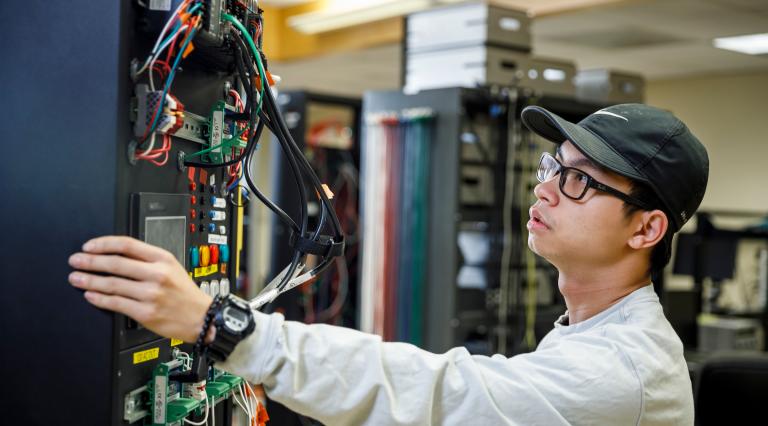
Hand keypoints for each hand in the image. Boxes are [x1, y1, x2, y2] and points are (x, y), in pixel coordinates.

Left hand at [68, 236, 212, 342]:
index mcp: (162, 259)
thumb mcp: (171, 267)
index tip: (89, 246)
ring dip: (89, 281)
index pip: (127, 244)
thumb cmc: (185, 292)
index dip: (103, 244)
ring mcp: (151, 294)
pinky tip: (90, 295)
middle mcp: (157, 274)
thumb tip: (114, 255)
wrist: (201, 317)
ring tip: (76, 278)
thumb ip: (146, 259)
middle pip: (116, 263)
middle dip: (90, 261)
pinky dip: (99, 299)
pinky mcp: (146, 312)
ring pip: (112, 284)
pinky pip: (116, 304)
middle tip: (76, 261)